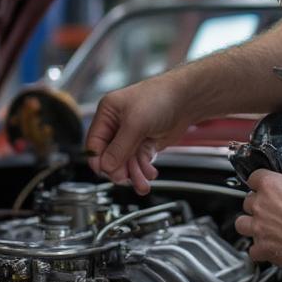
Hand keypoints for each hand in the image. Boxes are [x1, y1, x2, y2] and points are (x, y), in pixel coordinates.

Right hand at [86, 73, 196, 193]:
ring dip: (133, 174)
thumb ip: (119, 147)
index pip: (94, 142)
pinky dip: (144, 170)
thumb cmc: (160, 98)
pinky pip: (139, 162)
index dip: (98, 160)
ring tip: (142, 183)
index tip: (106, 172)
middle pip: (110, 156)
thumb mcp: (136, 123)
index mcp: (108, 113)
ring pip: (125, 162)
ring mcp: (132, 136)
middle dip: (119, 169)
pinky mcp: (145, 143)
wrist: (187, 99)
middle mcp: (117, 125)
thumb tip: (106, 166)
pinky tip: (149, 173)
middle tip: (126, 178)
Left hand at [235, 161, 281, 276]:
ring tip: (263, 225)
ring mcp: (260, 228)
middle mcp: (261, 206)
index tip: (267, 184)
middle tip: (273, 207)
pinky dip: (259, 249)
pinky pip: (253, 250)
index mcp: (272, 186)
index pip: (254, 177)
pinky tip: (269, 246)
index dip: (261, 180)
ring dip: (251, 224)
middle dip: (258, 203)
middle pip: (248, 200)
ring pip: (242, 223)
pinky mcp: (263, 249)